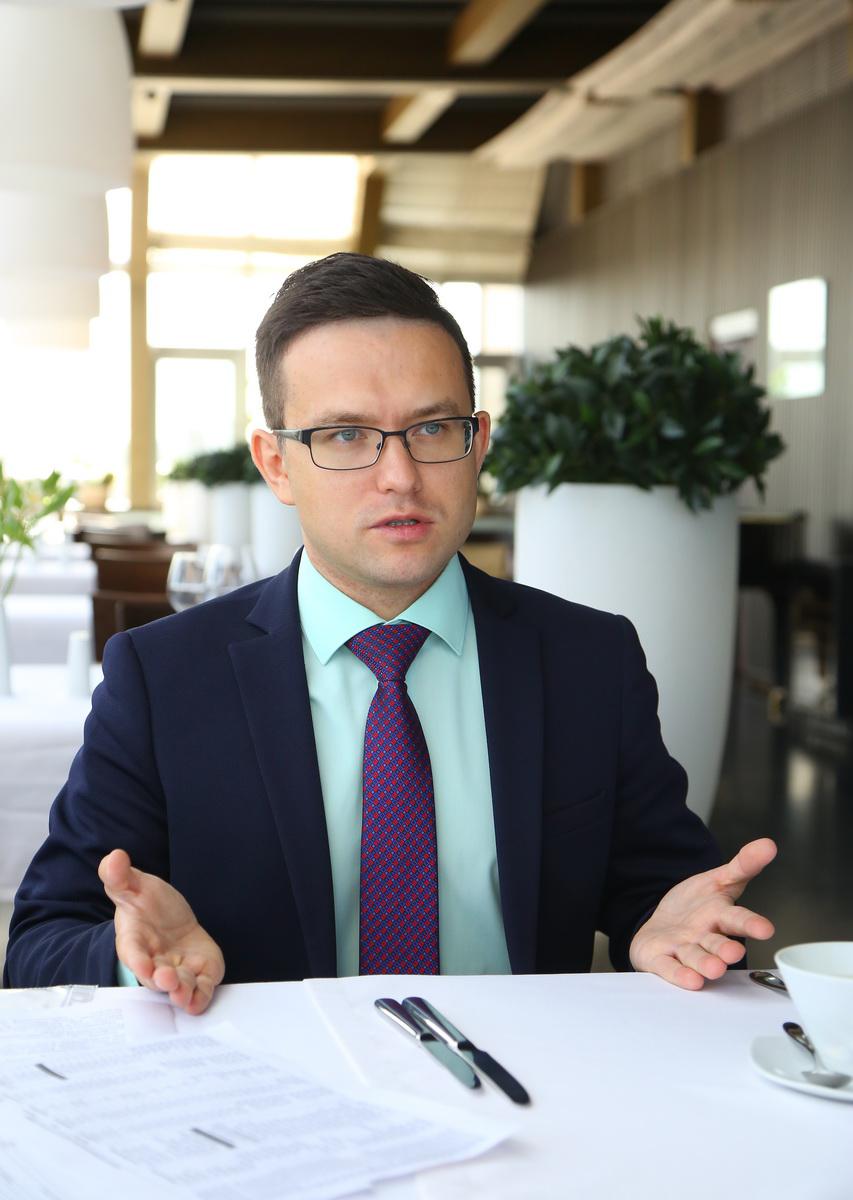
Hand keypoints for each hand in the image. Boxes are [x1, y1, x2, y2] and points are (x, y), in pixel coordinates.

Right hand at [99, 849, 224, 1014]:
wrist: (171, 919)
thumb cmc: (147, 905)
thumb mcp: (136, 885)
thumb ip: (122, 876)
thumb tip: (114, 858)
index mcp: (134, 941)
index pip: (133, 952)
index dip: (137, 960)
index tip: (143, 966)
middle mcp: (154, 961)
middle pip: (155, 976)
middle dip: (161, 980)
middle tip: (167, 980)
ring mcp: (177, 970)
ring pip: (178, 986)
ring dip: (180, 991)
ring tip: (183, 993)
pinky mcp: (199, 973)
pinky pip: (200, 990)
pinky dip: (200, 997)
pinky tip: (199, 1002)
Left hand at [629, 837, 776, 989]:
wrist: (663, 926)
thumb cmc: (696, 907)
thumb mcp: (718, 880)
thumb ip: (743, 865)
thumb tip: (769, 844)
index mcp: (720, 916)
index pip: (738, 919)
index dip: (751, 924)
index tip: (766, 929)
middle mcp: (705, 937)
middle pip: (717, 943)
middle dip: (725, 948)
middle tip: (733, 952)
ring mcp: (683, 949)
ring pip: (695, 957)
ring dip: (704, 964)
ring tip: (714, 969)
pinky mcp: (661, 958)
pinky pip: (669, 967)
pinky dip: (679, 974)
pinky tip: (690, 981)